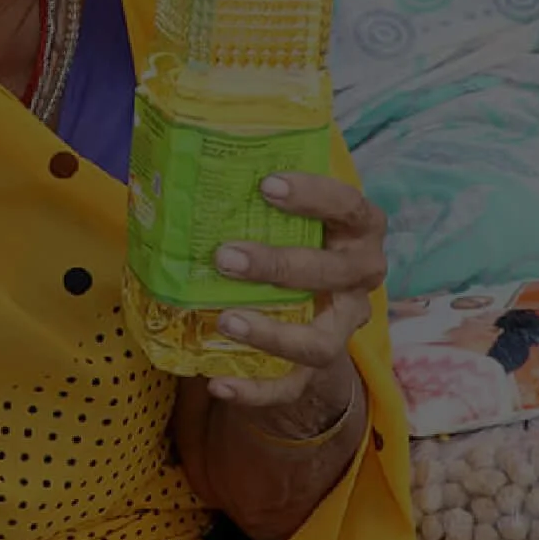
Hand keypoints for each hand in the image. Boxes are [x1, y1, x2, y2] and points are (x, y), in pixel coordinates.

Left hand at [201, 172, 384, 419]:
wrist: (314, 299)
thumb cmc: (291, 232)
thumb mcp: (285, 207)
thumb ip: (253, 184)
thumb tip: (177, 148)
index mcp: (358, 230)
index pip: (350, 207)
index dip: (315, 195)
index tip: (267, 184)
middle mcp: (361, 278)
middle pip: (335, 273)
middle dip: (280, 265)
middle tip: (225, 256)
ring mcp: (344, 327)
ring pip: (322, 342)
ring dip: (273, 333)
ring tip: (224, 320)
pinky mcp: (319, 369)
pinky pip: (293, 388)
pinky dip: (257, 391)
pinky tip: (217, 382)